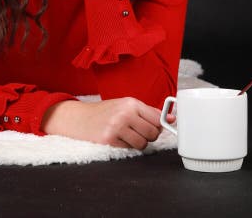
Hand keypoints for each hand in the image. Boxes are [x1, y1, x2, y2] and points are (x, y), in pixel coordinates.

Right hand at [42, 97, 174, 149]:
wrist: (79, 118)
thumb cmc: (104, 112)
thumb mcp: (124, 105)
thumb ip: (147, 112)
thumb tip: (172, 118)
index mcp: (131, 102)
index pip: (157, 118)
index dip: (159, 126)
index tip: (155, 128)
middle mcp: (125, 113)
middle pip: (153, 133)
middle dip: (148, 136)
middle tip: (137, 132)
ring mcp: (117, 126)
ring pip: (143, 143)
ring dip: (138, 143)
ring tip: (127, 136)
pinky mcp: (110, 139)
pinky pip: (130, 148)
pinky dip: (127, 146)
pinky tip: (118, 139)